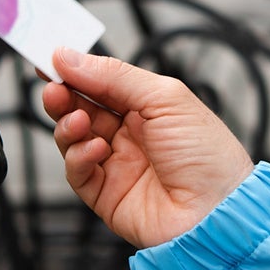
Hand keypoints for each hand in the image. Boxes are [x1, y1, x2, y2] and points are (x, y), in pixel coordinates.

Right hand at [43, 48, 255, 248]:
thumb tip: (71, 57)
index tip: (51, 60)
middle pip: (82, 108)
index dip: (76, 71)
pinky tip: (97, 150)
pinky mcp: (106, 195)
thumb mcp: (165, 98)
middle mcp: (131, 135)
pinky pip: (78, 172)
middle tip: (53, 88)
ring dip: (68, 126)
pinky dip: (79, 157)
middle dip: (64, 96)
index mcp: (149, 108)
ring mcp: (118, 165)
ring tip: (78, 120)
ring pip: (74, 139)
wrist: (218, 213)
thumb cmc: (209, 156)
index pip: (102, 83)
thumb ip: (115, 76)